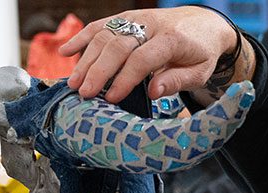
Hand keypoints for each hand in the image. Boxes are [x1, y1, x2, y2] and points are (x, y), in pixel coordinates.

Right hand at [59, 7, 240, 102]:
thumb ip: (177, 81)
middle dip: (98, 71)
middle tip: (84, 93)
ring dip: (85, 60)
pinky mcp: (124, 18)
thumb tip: (153, 93)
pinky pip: (99, 26)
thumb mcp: (199, 72)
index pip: (141, 59)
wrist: (202, 23)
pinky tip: (65, 53)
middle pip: (117, 47)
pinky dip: (80, 38)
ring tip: (73, 83)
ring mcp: (134, 19)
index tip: (111, 98)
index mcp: (171, 40)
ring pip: (104, 36)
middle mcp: (149, 25)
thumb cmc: (200, 53)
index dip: (124, 79)